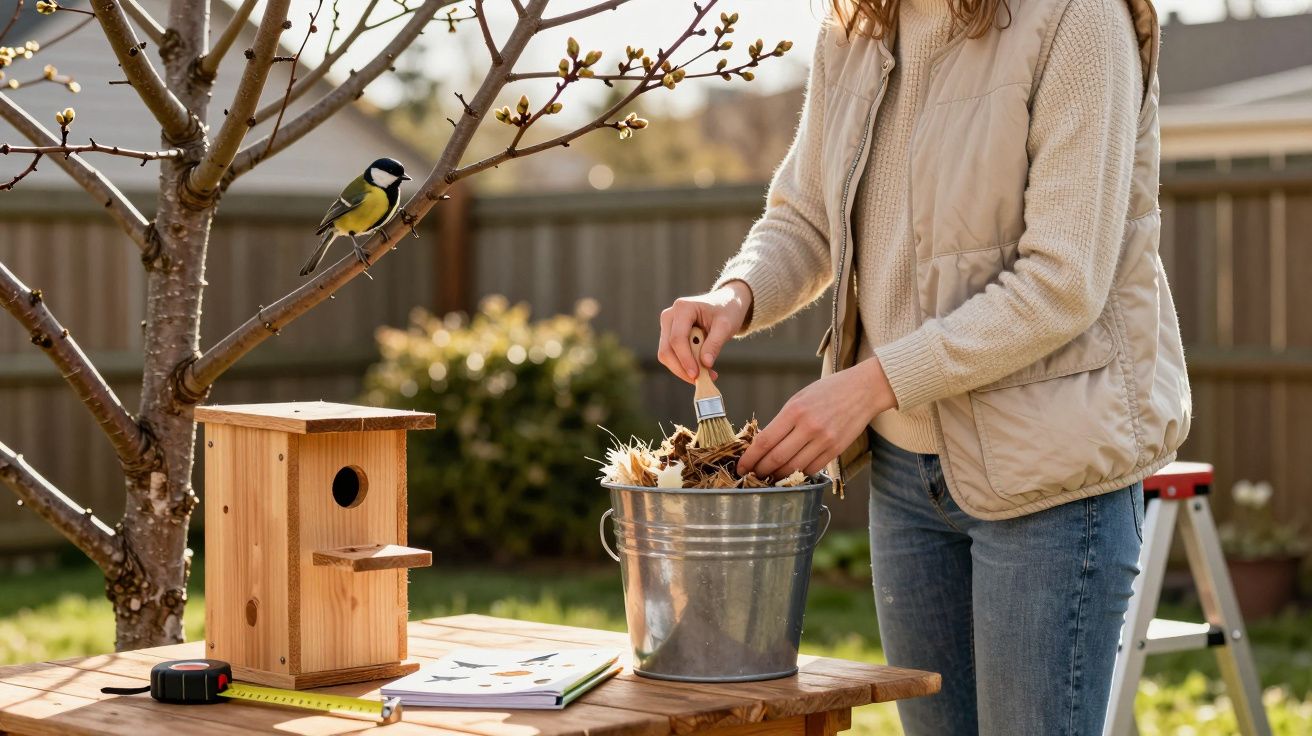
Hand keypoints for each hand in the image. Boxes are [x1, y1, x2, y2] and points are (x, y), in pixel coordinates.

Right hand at [658, 281, 752, 382]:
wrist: (725, 303)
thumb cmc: (726, 310)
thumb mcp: (726, 326)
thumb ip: (715, 344)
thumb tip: (705, 364)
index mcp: (682, 308)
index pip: (677, 339)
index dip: (685, 359)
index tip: (696, 375)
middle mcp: (670, 316)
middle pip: (667, 349)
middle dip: (682, 368)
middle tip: (701, 380)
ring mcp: (667, 326)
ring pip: (666, 355)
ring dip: (683, 369)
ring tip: (707, 374)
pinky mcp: (669, 336)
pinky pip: (672, 356)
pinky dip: (685, 365)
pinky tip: (702, 369)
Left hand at [738, 358, 896, 478]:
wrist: (863, 390)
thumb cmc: (828, 391)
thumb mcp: (800, 398)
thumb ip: (783, 421)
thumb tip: (764, 444)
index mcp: (795, 410)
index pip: (765, 441)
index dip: (749, 458)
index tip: (741, 466)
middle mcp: (809, 427)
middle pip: (776, 459)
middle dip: (760, 471)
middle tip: (751, 475)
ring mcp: (824, 440)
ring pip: (793, 468)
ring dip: (777, 476)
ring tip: (768, 477)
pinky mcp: (836, 450)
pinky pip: (811, 469)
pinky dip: (797, 474)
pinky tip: (790, 473)